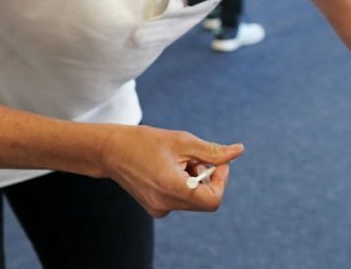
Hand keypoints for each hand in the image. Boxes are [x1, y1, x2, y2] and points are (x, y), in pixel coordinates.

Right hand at [99, 124, 243, 217]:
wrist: (111, 151)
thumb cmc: (146, 141)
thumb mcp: (184, 141)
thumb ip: (213, 151)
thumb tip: (238, 151)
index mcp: (172, 188)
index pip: (213, 200)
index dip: (221, 181)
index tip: (216, 163)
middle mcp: (165, 204)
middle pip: (204, 200)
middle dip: (207, 177)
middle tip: (194, 157)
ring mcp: (159, 209)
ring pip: (193, 200)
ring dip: (195, 180)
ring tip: (178, 160)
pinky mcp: (155, 208)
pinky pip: (181, 200)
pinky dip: (183, 185)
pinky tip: (169, 168)